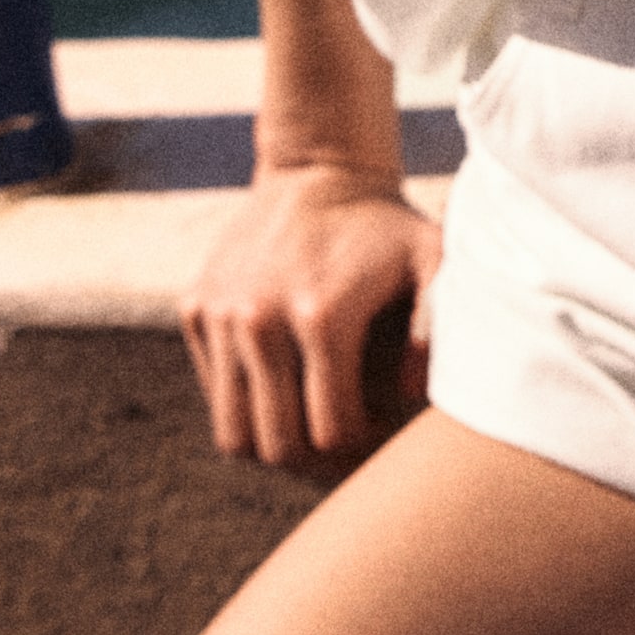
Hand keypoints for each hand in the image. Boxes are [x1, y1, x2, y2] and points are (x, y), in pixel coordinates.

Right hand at [180, 159, 442, 471]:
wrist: (319, 170)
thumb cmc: (387, 228)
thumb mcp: (433, 260)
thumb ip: (438, 323)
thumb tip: (412, 392)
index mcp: (322, 316)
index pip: (329, 434)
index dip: (357, 452)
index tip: (374, 440)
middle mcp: (261, 319)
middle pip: (276, 445)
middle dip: (313, 464)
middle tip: (340, 455)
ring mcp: (222, 314)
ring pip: (233, 431)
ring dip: (271, 444)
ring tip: (307, 432)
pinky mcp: (196, 308)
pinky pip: (213, 390)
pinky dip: (242, 402)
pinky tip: (280, 386)